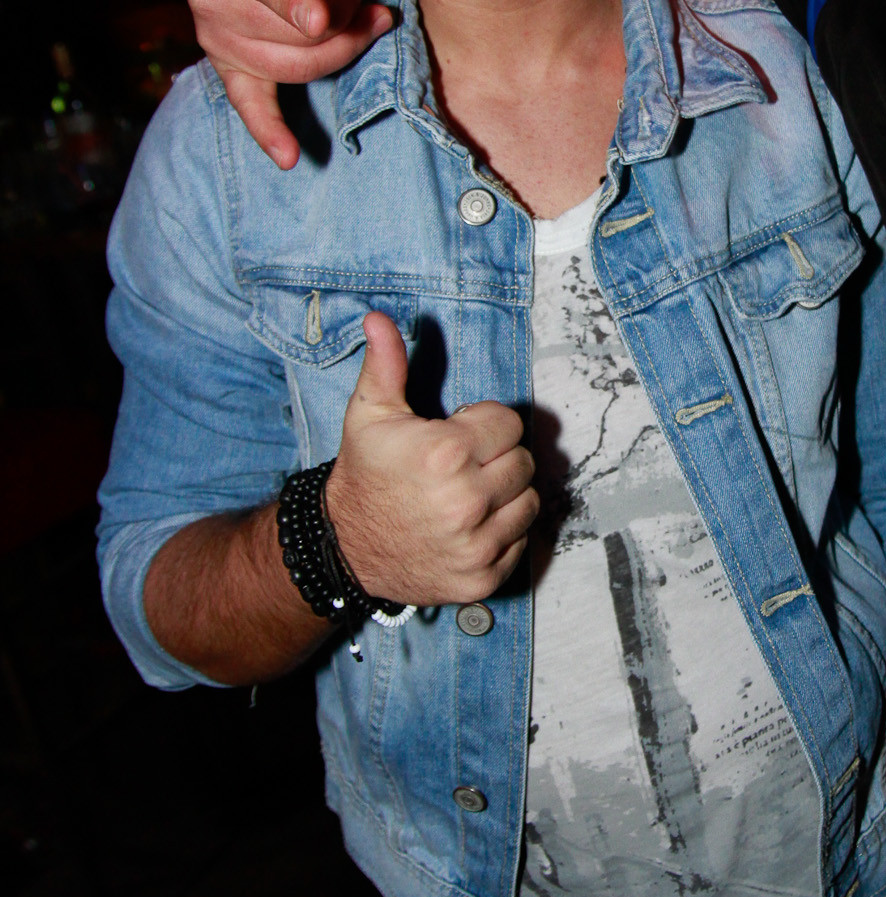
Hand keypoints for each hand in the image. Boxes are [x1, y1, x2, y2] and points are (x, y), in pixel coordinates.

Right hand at [187, 0, 389, 169]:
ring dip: (341, 48)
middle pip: (292, 33)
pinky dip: (269, 131)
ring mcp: (219, 39)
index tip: (322, 12)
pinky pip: (248, 106)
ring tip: (361, 14)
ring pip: (294, 67)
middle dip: (343, 16)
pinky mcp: (233, 70)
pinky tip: (292, 155)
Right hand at [325, 313, 538, 604]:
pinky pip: (521, 542)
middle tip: (464, 467)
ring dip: (507, 496)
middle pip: (523, 462)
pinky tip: (470, 526)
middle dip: (498, 459)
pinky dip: (502, 534)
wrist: (345, 549)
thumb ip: (386, 365)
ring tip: (470, 495)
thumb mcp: (369, 415)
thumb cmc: (364, 475)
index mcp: (446, 452)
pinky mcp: (483, 577)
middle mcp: (467, 499)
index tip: (460, 436)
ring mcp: (476, 543)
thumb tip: (380, 319)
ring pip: (529, 502)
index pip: (509, 424)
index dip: (485, 426)